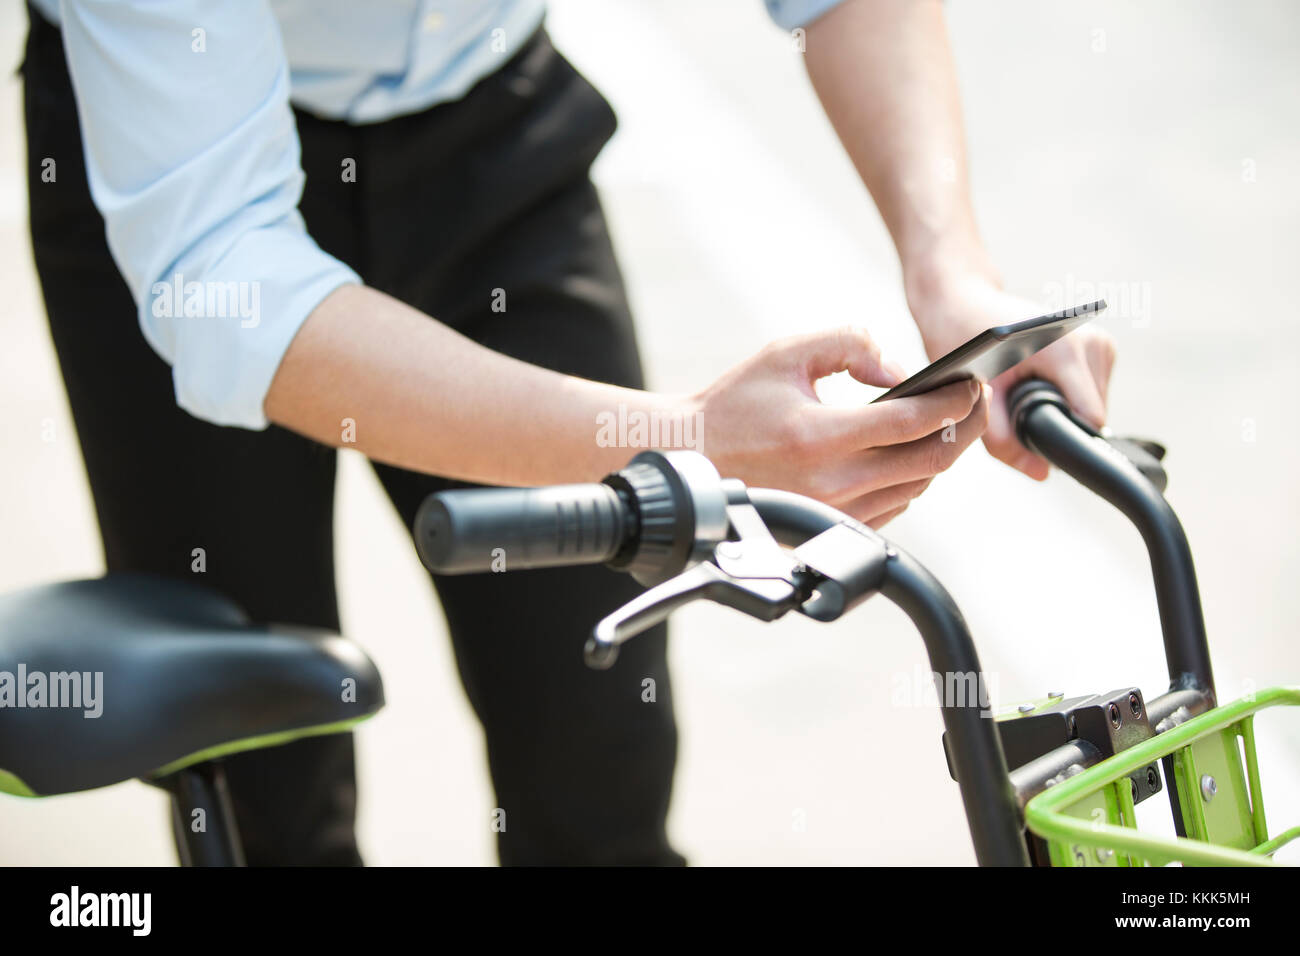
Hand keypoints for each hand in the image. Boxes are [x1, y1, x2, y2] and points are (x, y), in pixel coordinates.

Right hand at [692, 327, 989, 527]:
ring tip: (943, 422)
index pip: (913, 422)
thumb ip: (850, 345)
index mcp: (821, 436)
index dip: (955, 402)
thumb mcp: (788, 353)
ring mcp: (834, 510)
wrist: (692, 457)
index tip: (970, 382)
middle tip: (971, 401)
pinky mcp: (832, 526)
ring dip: (938, 453)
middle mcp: (832, 481)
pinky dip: (911, 478)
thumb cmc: (736, 404)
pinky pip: (894, 506)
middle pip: (929, 461)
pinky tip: (906, 452)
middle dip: (963, 428)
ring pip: (916, 487)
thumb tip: (900, 372)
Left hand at [909, 272, 1116, 480]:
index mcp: (1065, 351)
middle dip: (1057, 424)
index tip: (1033, 443)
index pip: (1088, 419)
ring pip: (1094, 406)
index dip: (1063, 439)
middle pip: (1092, 415)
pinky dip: (1065, 397)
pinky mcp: (1099, 345)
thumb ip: (1004, 441)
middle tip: (1016, 409)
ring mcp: (1099, 341)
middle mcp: (1091, 342)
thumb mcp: (974, 395)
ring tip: (1023, 392)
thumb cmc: (961, 339)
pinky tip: (1036, 384)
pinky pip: (1091, 392)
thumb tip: (1042, 474)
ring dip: (1061, 410)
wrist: (962, 300)